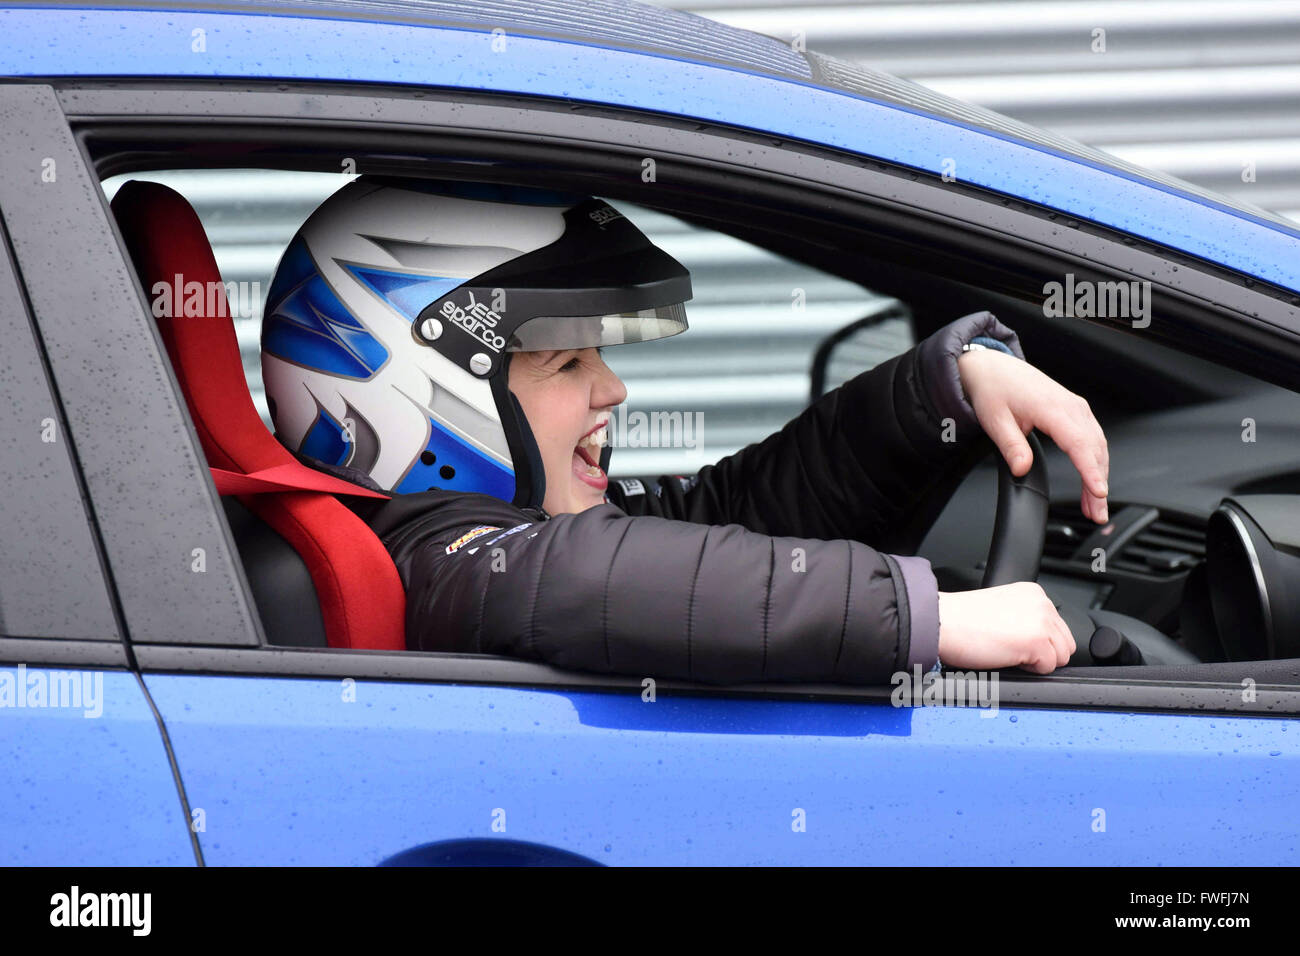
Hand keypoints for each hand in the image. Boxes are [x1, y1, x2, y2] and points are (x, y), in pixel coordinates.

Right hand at [938, 584, 1075, 673]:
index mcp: (1034, 593)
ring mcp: (1042, 621)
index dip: (1037, 641)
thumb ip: (1024, 618)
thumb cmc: (959, 619)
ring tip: (1007, 651)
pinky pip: (1048, 668)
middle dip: (1042, 652)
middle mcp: (1042, 603)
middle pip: (1064, 643)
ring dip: (1036, 662)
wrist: (941, 621)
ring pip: (1060, 657)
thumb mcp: (1000, 609)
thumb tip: (1038, 641)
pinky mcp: (1038, 641)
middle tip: (1010, 648)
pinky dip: (1028, 670)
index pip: (1058, 627)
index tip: (1013, 639)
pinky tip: (1006, 656)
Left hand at [957, 348, 1108, 523]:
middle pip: (1094, 450)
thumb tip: (1022, 468)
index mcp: (1052, 407)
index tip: (1098, 492)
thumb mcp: (995, 421)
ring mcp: (1077, 408)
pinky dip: (1095, 462)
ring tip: (1094, 505)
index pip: (1079, 444)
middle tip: (1097, 513)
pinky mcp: (1076, 412)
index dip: (1090, 471)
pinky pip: (1093, 439)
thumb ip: (1011, 446)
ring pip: (1098, 446)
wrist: (995, 369)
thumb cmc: (994, 390)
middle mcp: (1071, 406)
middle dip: (1098, 483)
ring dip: (1099, 476)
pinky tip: (1092, 481)